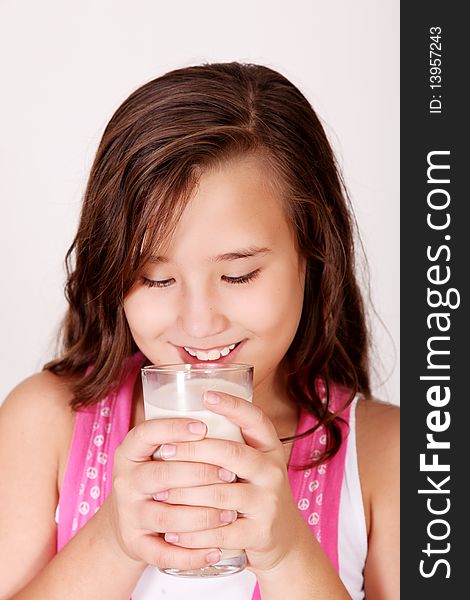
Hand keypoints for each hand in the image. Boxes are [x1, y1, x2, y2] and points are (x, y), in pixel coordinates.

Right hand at [109, 417, 237, 569]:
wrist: (128, 521)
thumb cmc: (156, 477)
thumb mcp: (157, 452)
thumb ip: (183, 436)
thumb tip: (228, 409)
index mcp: (130, 452)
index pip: (146, 434)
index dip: (174, 428)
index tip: (203, 426)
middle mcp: (125, 482)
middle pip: (161, 475)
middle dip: (200, 474)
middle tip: (232, 474)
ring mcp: (128, 515)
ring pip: (166, 517)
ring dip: (202, 515)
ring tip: (231, 512)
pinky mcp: (135, 544)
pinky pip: (164, 554)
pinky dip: (192, 554)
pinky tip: (217, 550)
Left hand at [155, 391, 311, 572]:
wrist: (282, 536)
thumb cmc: (254, 489)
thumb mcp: (253, 462)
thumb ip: (229, 442)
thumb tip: (183, 413)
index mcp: (269, 447)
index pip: (255, 419)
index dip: (233, 405)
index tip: (206, 395)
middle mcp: (273, 471)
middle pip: (231, 453)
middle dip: (193, 451)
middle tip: (163, 451)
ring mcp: (268, 503)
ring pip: (220, 494)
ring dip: (185, 494)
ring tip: (159, 494)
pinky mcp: (261, 533)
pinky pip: (221, 532)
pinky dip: (193, 534)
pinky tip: (172, 532)